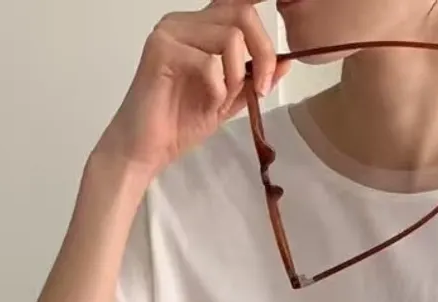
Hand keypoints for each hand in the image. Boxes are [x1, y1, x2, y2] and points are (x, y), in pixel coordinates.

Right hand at [94, 2, 287, 178]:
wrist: (146, 150)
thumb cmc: (179, 124)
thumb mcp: (227, 101)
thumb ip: (252, 79)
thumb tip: (287, 62)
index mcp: (199, 28)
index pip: (237, 3)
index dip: (261, 2)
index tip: (291, 5)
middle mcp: (184, 22)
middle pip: (241, 12)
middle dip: (262, 53)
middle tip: (260, 88)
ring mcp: (171, 32)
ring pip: (230, 36)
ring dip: (236, 76)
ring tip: (222, 100)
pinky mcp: (162, 49)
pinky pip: (210, 62)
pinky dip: (218, 89)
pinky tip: (206, 104)